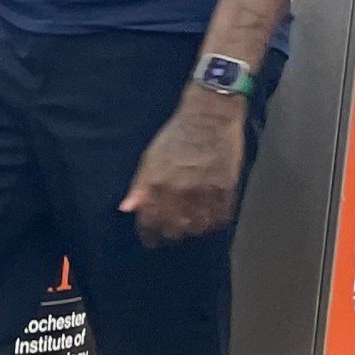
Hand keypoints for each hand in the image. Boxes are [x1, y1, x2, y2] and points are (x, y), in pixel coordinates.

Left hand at [119, 91, 246, 247]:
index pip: (150, 221)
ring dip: (192, 229)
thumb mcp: (150, 157)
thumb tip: (127, 208)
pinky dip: (213, 221)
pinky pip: (220, 216)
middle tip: (171, 232)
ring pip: (198, 226)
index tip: (149, 238)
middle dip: (170, 233)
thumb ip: (140, 186)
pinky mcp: (227, 188)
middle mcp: (180, 190)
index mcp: (158, 183)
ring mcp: (205, 190)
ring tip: (189, 227)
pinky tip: (208, 218)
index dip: (148, 233)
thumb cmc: (177, 135)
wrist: (211, 116)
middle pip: (174, 228)